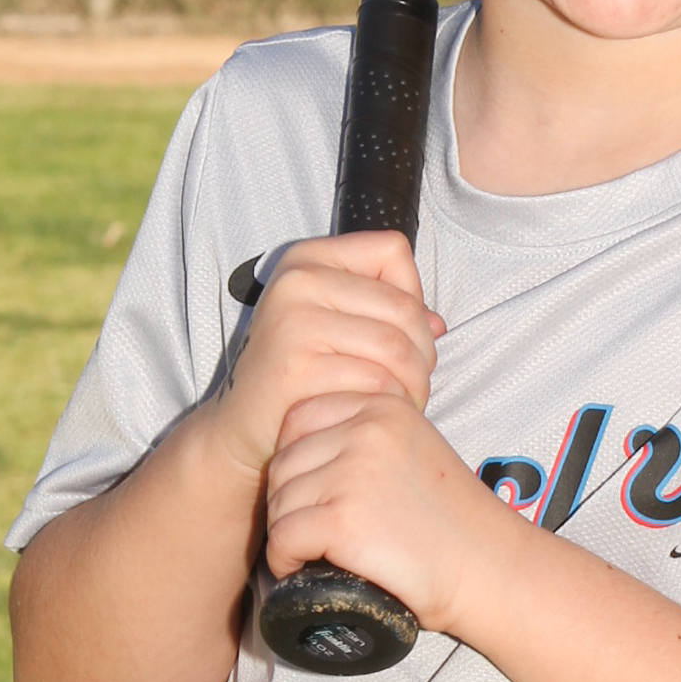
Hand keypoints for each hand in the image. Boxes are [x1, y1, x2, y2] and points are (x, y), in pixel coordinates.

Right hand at [215, 232, 443, 482]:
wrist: (243, 430)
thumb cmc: (298, 376)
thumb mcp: (335, 326)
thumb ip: (387, 312)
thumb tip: (437, 323)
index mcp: (306, 259)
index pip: (392, 251)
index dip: (413, 294)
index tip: (400, 333)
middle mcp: (296, 281)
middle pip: (403, 306)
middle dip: (424, 353)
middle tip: (414, 384)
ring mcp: (293, 322)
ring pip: (396, 348)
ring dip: (414, 385)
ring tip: (401, 403)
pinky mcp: (297, 368)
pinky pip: (375, 384)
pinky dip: (388, 406)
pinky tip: (373, 416)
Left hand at [262, 389, 522, 640]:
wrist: (490, 568)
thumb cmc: (452, 522)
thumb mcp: (413, 450)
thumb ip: (367, 438)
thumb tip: (298, 455)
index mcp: (382, 406)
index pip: (299, 419)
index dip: (297, 462)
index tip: (317, 495)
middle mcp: (366, 430)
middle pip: (283, 462)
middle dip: (290, 502)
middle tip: (315, 532)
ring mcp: (353, 472)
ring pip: (279, 502)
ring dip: (288, 533)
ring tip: (317, 552)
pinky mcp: (343, 519)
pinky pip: (283, 538)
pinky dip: (286, 561)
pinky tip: (305, 570)